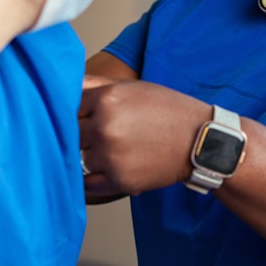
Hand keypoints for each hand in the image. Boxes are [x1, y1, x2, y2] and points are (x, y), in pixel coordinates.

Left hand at [79, 76, 210, 196]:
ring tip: (115, 148)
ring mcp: (110, 156)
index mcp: (107, 99)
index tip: (88, 114)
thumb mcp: (133, 87)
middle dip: (84, 132)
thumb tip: (66, 81)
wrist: (200, 141)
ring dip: (91, 154)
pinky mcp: (119, 181)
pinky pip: (88, 183)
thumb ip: (96, 83)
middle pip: (72, 132)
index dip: (79, 110)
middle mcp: (105, 127)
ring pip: (80, 157)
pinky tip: (108, 167)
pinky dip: (93, 178)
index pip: (69, 105)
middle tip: (103, 132)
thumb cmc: (168, 110)